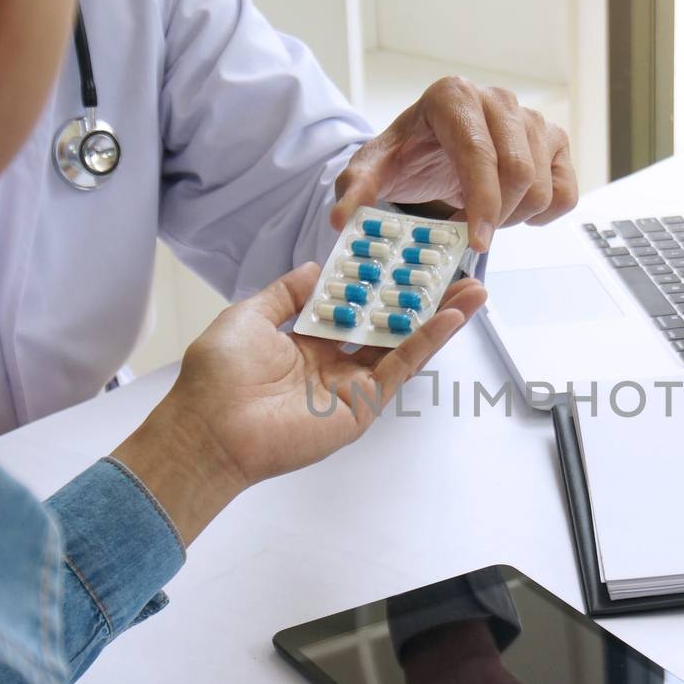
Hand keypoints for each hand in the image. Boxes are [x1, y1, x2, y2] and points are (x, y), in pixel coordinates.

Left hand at [112, 261, 487, 543]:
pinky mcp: (363, 405)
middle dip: (421, 297)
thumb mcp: (249, 316)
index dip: (379, 280)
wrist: (211, 429)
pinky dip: (427, 341)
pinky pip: (400, 368)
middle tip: (453, 270)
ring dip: (439, 316)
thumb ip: (286, 293)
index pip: (353, 305)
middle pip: (387, 324)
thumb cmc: (217, 378)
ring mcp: (351, 385)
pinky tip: (452, 315)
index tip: (404, 254)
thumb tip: (313, 269)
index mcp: (304, 342)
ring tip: (472, 287)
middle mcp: (332, 363)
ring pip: (403, 344)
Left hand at [329, 76, 578, 251]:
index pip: (480, 154)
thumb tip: (341, 218)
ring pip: (543, 185)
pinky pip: (567, 191)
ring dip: (516, 216)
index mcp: (453, 96)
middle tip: (472, 232)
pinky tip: (515, 210)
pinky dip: (544, 213)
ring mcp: (531, 118)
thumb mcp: (373, 171)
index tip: (477, 241)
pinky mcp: (555, 140)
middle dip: (497, 215)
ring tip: (486, 216)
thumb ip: (353, 190)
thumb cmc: (408, 157)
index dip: (482, 203)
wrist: (431, 149)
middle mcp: (497, 99)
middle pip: (519, 171)